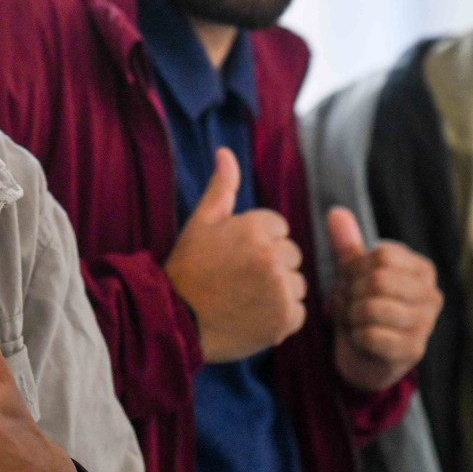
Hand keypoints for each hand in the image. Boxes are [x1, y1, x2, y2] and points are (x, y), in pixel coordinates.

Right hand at [164, 148, 307, 361]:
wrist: (174, 320)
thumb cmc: (187, 267)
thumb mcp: (201, 222)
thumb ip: (222, 187)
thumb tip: (226, 152)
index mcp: (255, 228)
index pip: (279, 228)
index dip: (256, 241)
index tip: (232, 256)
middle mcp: (272, 256)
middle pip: (291, 255)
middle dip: (271, 264)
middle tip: (236, 278)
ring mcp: (280, 290)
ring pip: (297, 283)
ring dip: (278, 291)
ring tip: (243, 297)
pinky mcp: (285, 320)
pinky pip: (298, 311)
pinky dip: (280, 316)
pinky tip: (252, 315)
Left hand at [327, 208, 441, 391]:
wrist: (364, 354)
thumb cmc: (363, 306)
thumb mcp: (353, 273)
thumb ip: (347, 244)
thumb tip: (336, 211)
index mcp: (421, 269)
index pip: (382, 255)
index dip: (356, 268)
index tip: (354, 282)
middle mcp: (431, 295)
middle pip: (379, 279)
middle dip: (352, 292)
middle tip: (352, 304)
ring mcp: (426, 324)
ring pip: (373, 307)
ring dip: (353, 315)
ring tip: (357, 321)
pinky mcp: (413, 351)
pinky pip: (372, 336)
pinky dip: (358, 337)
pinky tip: (363, 340)